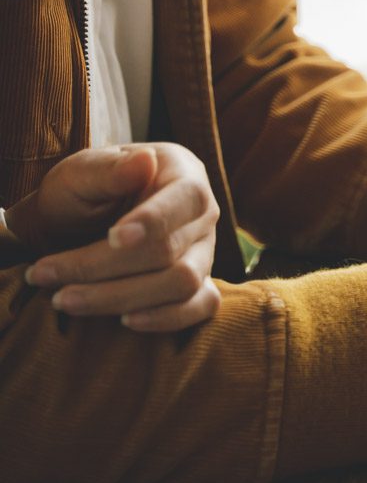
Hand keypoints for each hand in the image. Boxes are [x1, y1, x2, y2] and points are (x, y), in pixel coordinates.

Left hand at [10, 144, 220, 331]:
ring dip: (122, 297)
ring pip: (183, 283)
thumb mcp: (81, 172)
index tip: (113, 238)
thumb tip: (145, 161)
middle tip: (46, 275)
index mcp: (183, 174)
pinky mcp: (199, 284)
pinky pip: (200, 307)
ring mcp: (205, 251)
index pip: (186, 198)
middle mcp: (204, 214)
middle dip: (105, 268)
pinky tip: (126, 320)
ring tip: (65, 299)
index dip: (153, 221)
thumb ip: (109, 168)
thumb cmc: (80, 192)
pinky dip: (167, 318)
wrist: (74, 225)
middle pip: (172, 250)